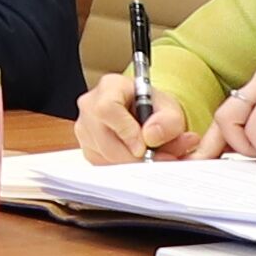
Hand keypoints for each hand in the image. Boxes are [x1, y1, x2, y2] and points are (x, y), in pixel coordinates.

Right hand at [76, 66, 192, 163]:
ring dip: (133, 164)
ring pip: (104, 157)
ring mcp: (85, 129)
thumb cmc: (154, 109)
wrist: (147, 116)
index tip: (143, 147)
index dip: (126, 131)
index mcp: (110, 87)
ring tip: (155, 157)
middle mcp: (90, 106)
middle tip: (160, 159)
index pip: (107, 109)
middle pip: (105, 140)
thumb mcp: (171, 110)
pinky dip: (125, 168)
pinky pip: (104, 166)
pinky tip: (139, 159)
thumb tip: (151, 136)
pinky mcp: (87, 149)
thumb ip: (168, 122)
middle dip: (134, 157)